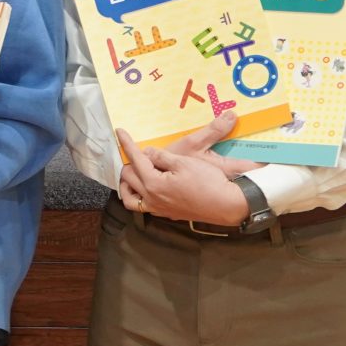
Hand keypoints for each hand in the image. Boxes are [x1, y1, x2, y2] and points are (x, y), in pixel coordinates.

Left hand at [114, 119, 250, 223]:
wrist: (226, 205)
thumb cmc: (207, 181)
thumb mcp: (184, 162)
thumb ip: (161, 157)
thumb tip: (147, 152)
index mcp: (153, 183)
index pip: (136, 159)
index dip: (127, 144)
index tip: (119, 132)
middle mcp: (151, 198)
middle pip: (128, 178)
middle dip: (127, 164)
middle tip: (131, 153)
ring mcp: (158, 208)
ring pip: (130, 198)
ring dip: (127, 184)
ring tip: (131, 174)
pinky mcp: (168, 213)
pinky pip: (143, 207)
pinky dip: (138, 197)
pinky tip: (145, 190)